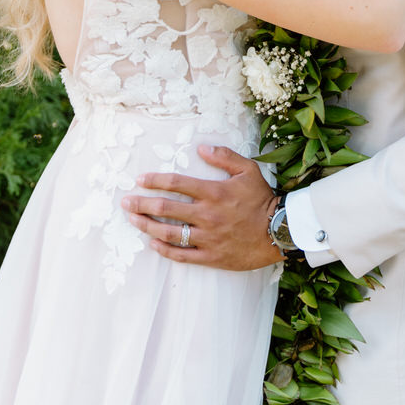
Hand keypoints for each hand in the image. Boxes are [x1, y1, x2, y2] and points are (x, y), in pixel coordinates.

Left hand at [121, 145, 282, 269]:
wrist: (279, 232)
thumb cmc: (263, 199)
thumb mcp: (248, 170)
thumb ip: (224, 157)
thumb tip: (201, 148)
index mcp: (213, 192)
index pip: (177, 184)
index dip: (155, 181)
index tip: (140, 180)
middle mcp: (207, 215)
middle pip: (166, 208)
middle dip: (142, 204)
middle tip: (125, 202)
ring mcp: (207, 238)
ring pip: (169, 232)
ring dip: (147, 225)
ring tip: (133, 220)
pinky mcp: (211, 256)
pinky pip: (182, 255)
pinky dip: (165, 249)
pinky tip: (152, 243)